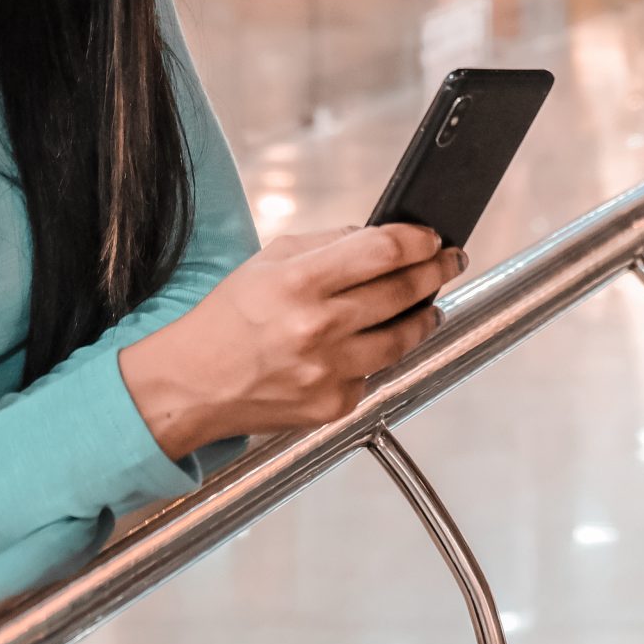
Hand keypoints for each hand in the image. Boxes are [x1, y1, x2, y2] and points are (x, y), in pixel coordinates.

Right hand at [119, 224, 462, 457]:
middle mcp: (317, 327)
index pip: (383, 252)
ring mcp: (329, 371)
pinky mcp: (334, 404)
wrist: (194, 383)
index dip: (419, 241)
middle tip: (449, 262)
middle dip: (436, 271)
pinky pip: (374, 373)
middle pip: (403, 291)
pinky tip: (370, 344)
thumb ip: (328, 245)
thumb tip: (381, 238)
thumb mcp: (270, 261)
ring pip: (403, 338)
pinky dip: (378, 356)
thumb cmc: (230, 318)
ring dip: (424, 317)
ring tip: (428, 305)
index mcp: (299, 281)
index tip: (432, 238)